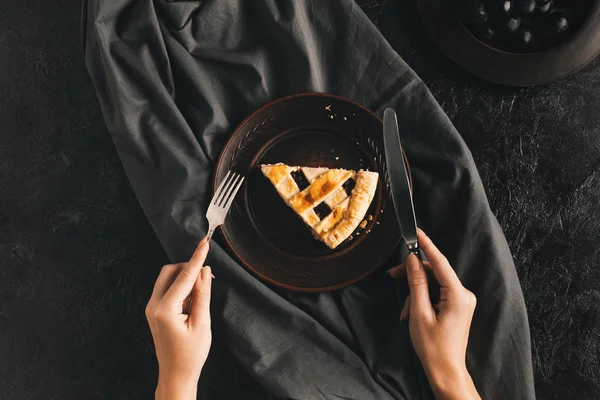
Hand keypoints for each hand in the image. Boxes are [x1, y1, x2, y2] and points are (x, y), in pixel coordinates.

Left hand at [145, 237, 212, 399]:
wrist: (176, 375)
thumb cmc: (190, 354)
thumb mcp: (202, 324)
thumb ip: (203, 295)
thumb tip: (205, 271)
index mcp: (164, 309)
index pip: (184, 276)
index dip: (197, 257)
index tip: (205, 242)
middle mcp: (153, 305)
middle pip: (170, 271)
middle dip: (188, 267)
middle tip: (208, 275)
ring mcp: (151, 308)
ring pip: (167, 279)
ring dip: (185, 277)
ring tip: (203, 292)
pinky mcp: (155, 311)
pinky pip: (167, 289)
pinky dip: (181, 287)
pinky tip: (193, 300)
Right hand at [388, 230, 480, 399]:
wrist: (445, 371)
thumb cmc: (433, 347)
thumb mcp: (419, 313)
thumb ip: (417, 283)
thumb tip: (412, 260)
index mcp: (458, 296)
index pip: (440, 263)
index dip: (427, 245)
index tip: (417, 232)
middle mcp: (464, 295)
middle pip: (435, 272)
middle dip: (413, 274)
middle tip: (392, 275)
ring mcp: (462, 301)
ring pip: (434, 283)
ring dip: (416, 291)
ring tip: (404, 310)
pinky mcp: (457, 306)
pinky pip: (437, 293)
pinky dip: (422, 299)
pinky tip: (411, 312)